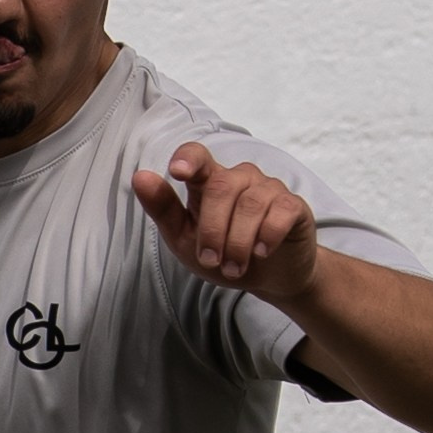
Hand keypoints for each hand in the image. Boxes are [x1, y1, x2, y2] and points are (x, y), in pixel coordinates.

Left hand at [131, 143, 318, 305]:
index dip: (188, 159)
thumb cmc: (223, 253)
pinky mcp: (293, 205)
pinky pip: (280, 212)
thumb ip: (163, 210)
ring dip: (238, 242)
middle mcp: (240, 178)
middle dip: (213, 229)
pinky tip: (262, 252)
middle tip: (212, 261)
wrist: (268, 277)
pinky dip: (268, 235)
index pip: (197, 155)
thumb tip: (139, 177)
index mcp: (209, 181)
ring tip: (234, 268)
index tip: (177, 171)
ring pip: (250, 203)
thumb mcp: (184, 239)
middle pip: (221, 187)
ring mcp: (268, 189)